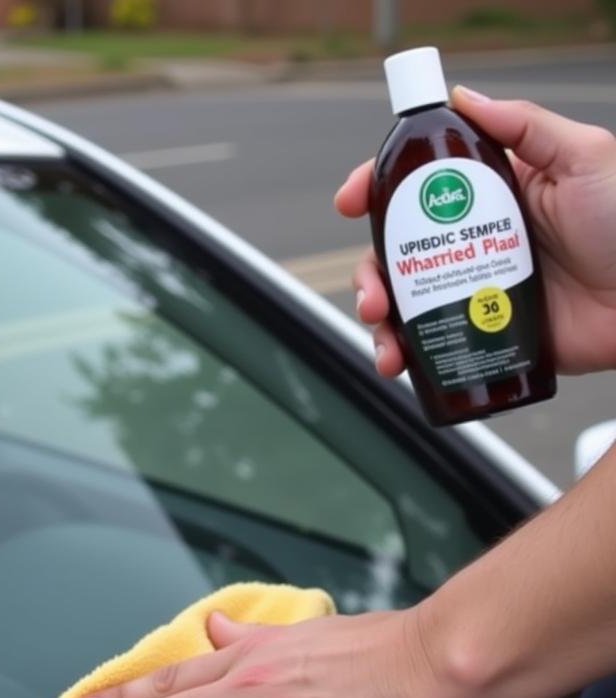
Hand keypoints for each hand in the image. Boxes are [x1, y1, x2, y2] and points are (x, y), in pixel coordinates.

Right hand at [336, 86, 615, 377]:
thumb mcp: (584, 158)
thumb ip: (525, 127)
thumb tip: (464, 98)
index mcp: (491, 198)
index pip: (419, 189)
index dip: (376, 190)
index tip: (350, 201)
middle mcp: (475, 244)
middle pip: (396, 253)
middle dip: (369, 273)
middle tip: (373, 294)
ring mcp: (475, 291)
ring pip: (405, 304)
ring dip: (380, 321)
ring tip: (385, 336)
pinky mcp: (482, 334)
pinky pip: (430, 345)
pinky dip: (404, 356)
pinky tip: (398, 362)